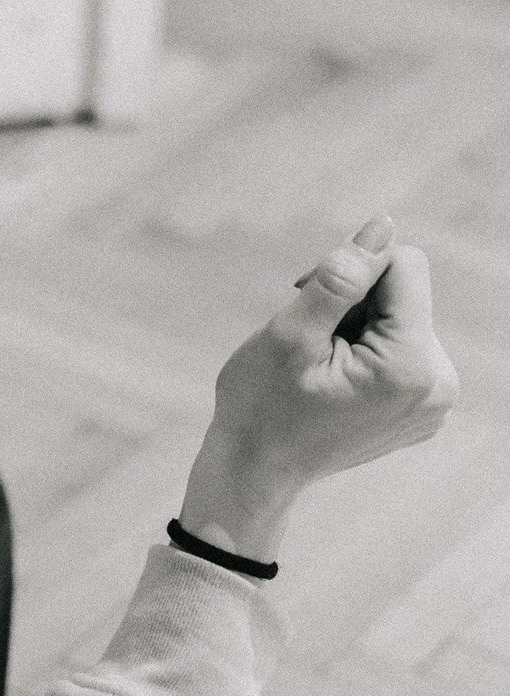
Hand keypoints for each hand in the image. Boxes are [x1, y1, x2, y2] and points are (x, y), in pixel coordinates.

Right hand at [179, 216, 459, 564]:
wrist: (256, 471)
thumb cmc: (262, 404)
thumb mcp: (291, 333)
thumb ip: (340, 277)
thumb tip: (383, 224)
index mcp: (411, 367)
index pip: (404, 267)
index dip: (351, 268)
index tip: (306, 297)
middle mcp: (440, 385)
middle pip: (406, 291)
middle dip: (355, 299)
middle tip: (309, 339)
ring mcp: (436, 401)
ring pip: (402, 315)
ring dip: (358, 322)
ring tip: (320, 361)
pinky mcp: (424, 405)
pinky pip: (402, 344)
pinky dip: (367, 345)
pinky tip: (336, 375)